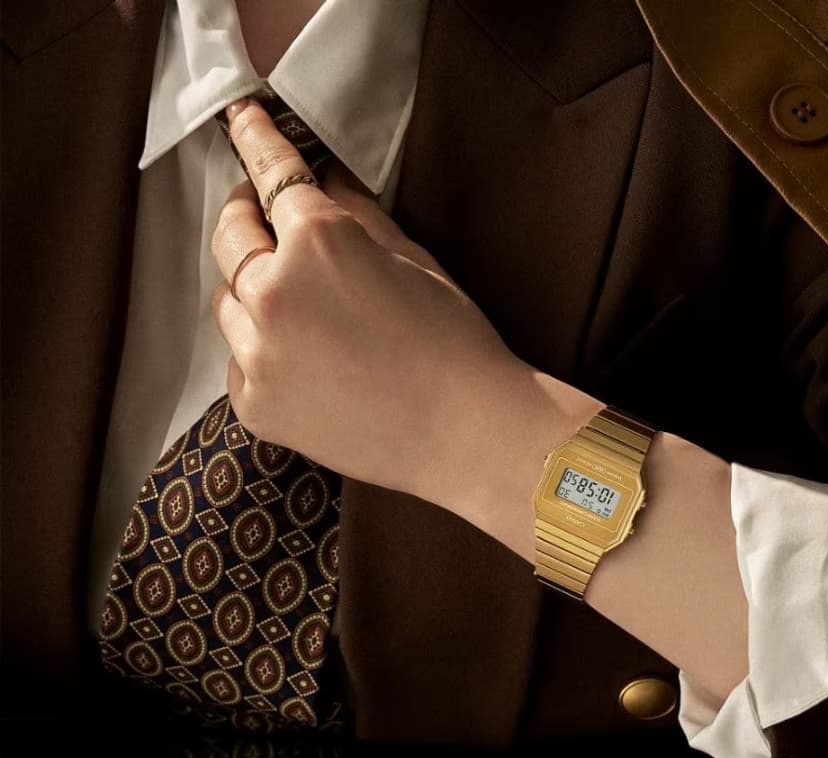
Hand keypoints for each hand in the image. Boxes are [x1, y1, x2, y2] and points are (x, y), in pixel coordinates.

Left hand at [209, 97, 531, 501]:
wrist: (466, 434)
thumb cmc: (454, 343)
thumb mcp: (414, 262)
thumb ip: (359, 215)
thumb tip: (326, 182)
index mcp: (317, 242)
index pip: (273, 176)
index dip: (256, 142)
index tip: (241, 121)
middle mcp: (272, 292)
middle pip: (230, 236)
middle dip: (249, 222)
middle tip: (269, 224)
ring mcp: (257, 355)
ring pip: (229, 304)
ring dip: (253, 294)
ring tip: (305, 314)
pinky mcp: (255, 406)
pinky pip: (240, 363)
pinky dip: (263, 355)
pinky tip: (310, 366)